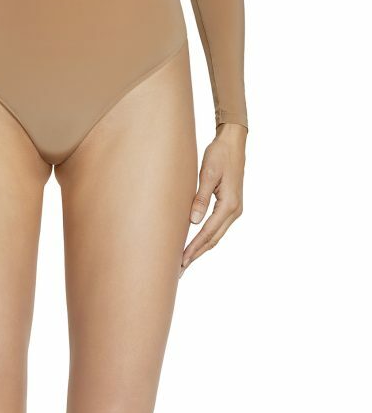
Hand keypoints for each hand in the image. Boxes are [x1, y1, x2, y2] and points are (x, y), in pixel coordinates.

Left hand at [180, 122, 246, 275]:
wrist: (233, 143)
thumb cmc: (219, 154)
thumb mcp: (208, 174)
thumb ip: (200, 198)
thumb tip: (193, 222)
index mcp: (230, 204)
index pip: (208, 233)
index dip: (194, 248)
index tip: (181, 261)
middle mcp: (234, 211)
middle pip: (213, 240)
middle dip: (195, 255)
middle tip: (179, 270)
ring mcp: (234, 210)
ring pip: (215, 236)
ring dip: (200, 250)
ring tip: (184, 262)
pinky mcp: (230, 207)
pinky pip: (216, 228)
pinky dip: (205, 240)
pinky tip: (195, 246)